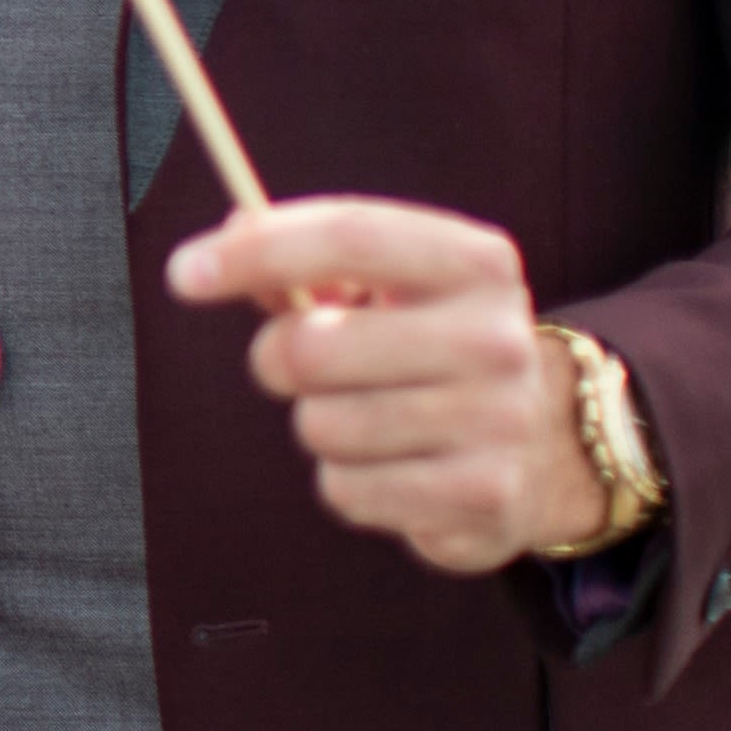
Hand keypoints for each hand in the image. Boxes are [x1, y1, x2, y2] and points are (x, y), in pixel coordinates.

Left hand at [175, 199, 616, 572]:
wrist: (546, 443)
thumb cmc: (430, 348)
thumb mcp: (390, 287)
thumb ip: (306, 261)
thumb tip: (227, 241)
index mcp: (476, 262)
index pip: (350, 235)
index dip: (255, 251)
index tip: (185, 274)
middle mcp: (498, 338)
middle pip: (315, 344)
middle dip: (277, 358)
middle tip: (296, 365)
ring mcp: (499, 421)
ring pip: (322, 426)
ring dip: (317, 425)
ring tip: (365, 417)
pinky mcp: (484, 495)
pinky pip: (346, 489)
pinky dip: (346, 482)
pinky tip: (391, 467)